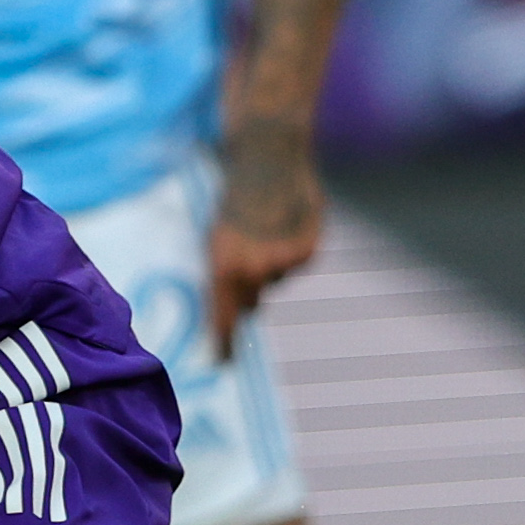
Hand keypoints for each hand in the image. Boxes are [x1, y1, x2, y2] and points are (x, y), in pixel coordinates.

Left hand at [206, 116, 323, 353]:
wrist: (265, 162)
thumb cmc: (232, 200)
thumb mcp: (216, 239)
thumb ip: (224, 274)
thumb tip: (234, 305)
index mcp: (223, 269)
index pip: (224, 317)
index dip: (224, 342)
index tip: (222, 362)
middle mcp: (254, 271)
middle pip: (253, 302)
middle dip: (249, 289)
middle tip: (249, 259)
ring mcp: (284, 263)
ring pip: (277, 280)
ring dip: (271, 263)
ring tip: (265, 229)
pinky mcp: (308, 252)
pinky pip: (298, 264)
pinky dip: (292, 249)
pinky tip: (285, 224)